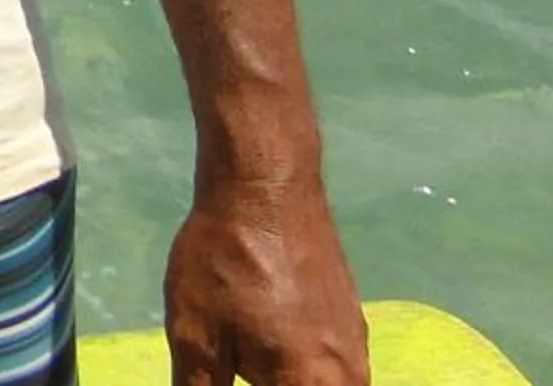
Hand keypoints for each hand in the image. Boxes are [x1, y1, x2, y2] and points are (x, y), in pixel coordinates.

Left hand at [163, 171, 366, 384]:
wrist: (266, 186)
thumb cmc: (227, 263)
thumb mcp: (197, 338)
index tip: (228, 379)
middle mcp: (351, 378)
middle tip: (235, 371)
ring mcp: (356, 347)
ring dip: (290, 380)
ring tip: (246, 366)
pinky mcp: (349, 320)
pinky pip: (332, 371)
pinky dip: (304, 374)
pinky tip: (269, 357)